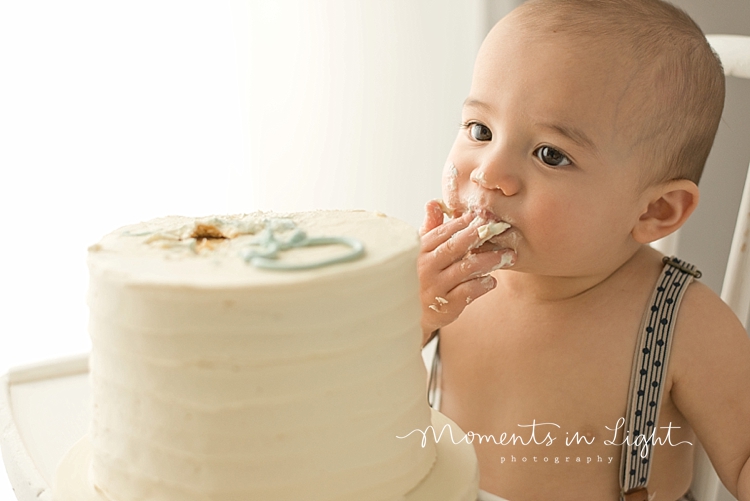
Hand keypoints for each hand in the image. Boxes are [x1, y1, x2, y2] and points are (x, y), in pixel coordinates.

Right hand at [418, 200, 515, 345]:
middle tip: (501, 228)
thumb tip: (433, 202)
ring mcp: (434, 287)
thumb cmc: (421, 276)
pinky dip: (481, 285)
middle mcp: (425, 267)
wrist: (410, 313)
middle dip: (479, 235)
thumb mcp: (422, 251)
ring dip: (489, 260)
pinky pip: (467, 292)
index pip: (443, 231)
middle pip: (455, 247)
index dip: (464, 222)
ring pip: (465, 269)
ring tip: (508, 255)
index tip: (484, 215)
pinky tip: (492, 281)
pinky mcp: (445, 306)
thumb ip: (431, 227)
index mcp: (420, 250)